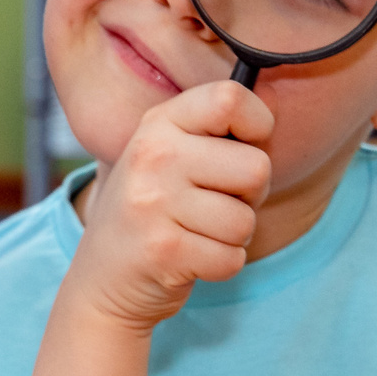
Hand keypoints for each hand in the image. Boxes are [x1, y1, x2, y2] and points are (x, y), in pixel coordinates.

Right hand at [66, 82, 271, 330]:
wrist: (104, 277)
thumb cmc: (157, 211)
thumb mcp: (171, 155)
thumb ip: (215, 133)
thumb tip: (273, 122)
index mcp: (160, 123)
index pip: (229, 98)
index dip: (257, 125)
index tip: (244, 147)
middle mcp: (153, 156)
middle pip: (256, 169)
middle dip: (250, 196)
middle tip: (217, 204)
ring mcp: (153, 203)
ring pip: (245, 221)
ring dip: (233, 237)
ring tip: (199, 232)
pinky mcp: (163, 250)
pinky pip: (232, 258)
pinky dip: (221, 265)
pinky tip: (191, 258)